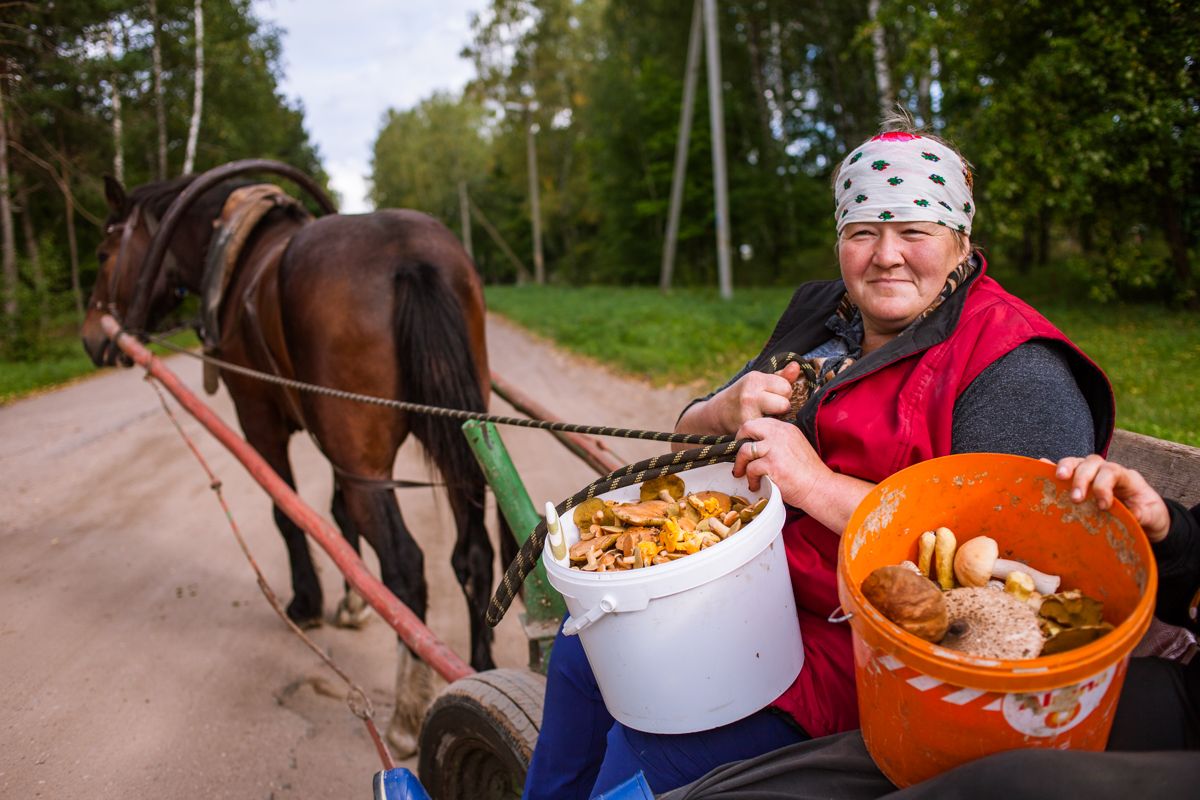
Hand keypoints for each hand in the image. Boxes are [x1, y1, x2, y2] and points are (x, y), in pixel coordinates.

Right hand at [681, 362, 801, 437]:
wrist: (717, 414)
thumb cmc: (743, 396)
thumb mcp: (758, 382)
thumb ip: (781, 376)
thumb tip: (797, 366)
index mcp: (755, 379)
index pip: (786, 387)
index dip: (784, 393)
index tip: (774, 395)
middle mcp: (750, 394)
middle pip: (785, 403)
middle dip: (782, 407)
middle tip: (771, 408)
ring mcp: (747, 413)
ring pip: (778, 417)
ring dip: (776, 418)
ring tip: (766, 415)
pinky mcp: (746, 428)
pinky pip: (769, 428)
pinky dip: (767, 427)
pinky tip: (759, 424)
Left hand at [732, 417, 828, 507]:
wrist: (820, 487)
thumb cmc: (808, 472)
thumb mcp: (795, 446)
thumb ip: (778, 441)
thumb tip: (755, 445)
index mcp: (786, 429)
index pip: (759, 422)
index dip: (748, 433)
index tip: (744, 443)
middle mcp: (780, 434)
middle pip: (747, 428)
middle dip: (738, 442)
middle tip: (737, 455)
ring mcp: (775, 449)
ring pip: (745, 450)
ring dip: (740, 464)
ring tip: (742, 474)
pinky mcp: (772, 465)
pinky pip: (750, 469)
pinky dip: (750, 479)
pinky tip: (756, 485)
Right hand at [1053, 455, 1170, 542]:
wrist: (1147, 516)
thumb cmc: (1149, 513)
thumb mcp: (1154, 517)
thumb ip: (1145, 514)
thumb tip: (1134, 515)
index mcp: (1127, 478)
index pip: (1112, 471)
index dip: (1103, 486)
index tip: (1102, 506)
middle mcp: (1108, 471)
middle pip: (1092, 462)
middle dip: (1081, 478)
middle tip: (1076, 499)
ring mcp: (1093, 475)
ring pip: (1077, 462)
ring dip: (1066, 468)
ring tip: (1058, 479)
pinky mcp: (1081, 482)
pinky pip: (1065, 470)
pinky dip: (1052, 468)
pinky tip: (1040, 466)